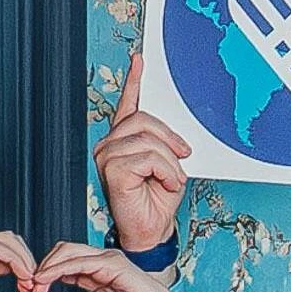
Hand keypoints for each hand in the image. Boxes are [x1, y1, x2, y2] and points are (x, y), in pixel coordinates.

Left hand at [23, 242, 232, 291]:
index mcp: (93, 274)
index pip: (60, 264)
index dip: (43, 276)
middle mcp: (100, 263)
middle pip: (61, 251)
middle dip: (42, 267)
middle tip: (30, 288)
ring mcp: (108, 261)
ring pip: (68, 251)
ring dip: (48, 266)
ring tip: (36, 284)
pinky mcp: (115, 264)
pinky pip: (82, 260)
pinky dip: (61, 268)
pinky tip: (49, 279)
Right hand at [97, 63, 194, 254]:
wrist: (152, 230)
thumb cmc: (157, 201)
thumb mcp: (169, 165)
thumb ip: (166, 144)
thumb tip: (177, 134)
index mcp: (124, 140)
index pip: (128, 105)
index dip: (134, 81)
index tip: (140, 60)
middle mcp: (110, 145)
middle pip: (143, 120)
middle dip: (170, 139)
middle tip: (183, 155)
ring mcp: (107, 156)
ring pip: (150, 140)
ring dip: (171, 162)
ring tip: (171, 179)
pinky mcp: (112, 168)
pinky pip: (150, 157)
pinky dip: (166, 171)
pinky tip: (164, 184)